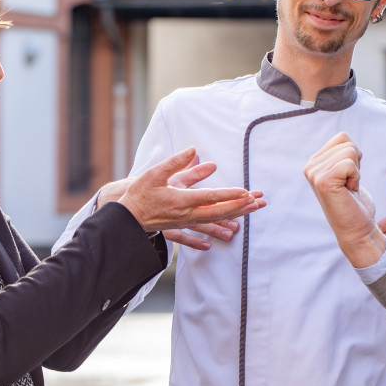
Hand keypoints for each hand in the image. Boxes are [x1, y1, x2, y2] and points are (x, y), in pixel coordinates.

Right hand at [119, 148, 264, 231]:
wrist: (126, 217)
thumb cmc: (140, 193)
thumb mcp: (156, 173)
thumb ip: (176, 162)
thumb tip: (194, 150)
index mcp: (181, 199)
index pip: (211, 197)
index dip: (230, 195)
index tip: (246, 192)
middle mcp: (186, 214)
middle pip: (219, 211)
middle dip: (241, 206)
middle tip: (259, 201)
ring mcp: (185, 222)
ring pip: (215, 220)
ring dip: (235, 216)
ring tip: (251, 211)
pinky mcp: (181, 227)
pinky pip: (202, 232)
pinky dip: (216, 232)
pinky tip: (227, 235)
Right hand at [303, 132, 385, 267]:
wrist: (357, 230)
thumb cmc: (355, 203)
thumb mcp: (346, 171)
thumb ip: (340, 153)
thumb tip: (344, 136)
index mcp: (314, 162)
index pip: (342, 137)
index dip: (354, 156)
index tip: (348, 177)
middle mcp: (310, 166)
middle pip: (347, 142)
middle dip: (356, 163)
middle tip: (349, 185)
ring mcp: (314, 174)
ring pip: (350, 151)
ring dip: (356, 171)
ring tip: (348, 189)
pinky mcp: (323, 181)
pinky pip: (350, 163)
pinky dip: (355, 177)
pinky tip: (349, 192)